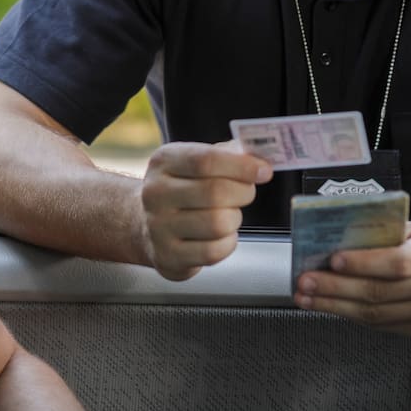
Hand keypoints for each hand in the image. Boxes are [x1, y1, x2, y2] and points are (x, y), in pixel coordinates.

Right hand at [140, 140, 272, 280]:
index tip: (263, 170)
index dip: (242, 166)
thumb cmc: (180, 189)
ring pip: (218, 223)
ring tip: (228, 214)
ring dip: (235, 218)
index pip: (206, 160)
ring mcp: (159, 227)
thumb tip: (259, 159)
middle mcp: (156, 193)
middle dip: (243, 192)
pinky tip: (221, 235)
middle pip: (215, 192)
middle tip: (246, 192)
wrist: (147, 224)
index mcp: (164, 161)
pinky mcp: (168, 256)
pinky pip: (213, 252)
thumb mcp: (193, 161)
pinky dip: (228, 243)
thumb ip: (227, 155)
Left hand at [293, 222, 410, 339]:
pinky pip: (385, 327)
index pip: (398, 262)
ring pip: (378, 316)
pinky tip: (335, 308)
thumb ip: (390, 232)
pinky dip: (355, 317)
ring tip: (309, 298)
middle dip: (335, 289)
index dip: (363, 263)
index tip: (333, 260)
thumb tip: (345, 235)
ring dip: (336, 307)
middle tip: (306, 282)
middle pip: (380, 293)